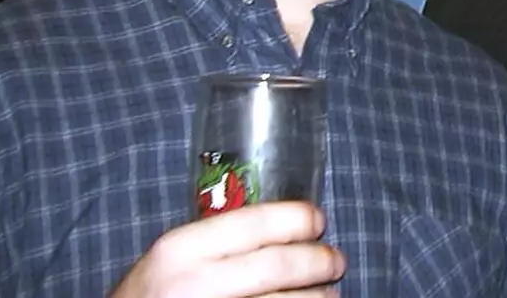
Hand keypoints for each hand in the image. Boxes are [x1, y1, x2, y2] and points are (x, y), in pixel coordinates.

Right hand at [109, 202, 342, 297]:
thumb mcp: (170, 262)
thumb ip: (214, 244)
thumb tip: (281, 229)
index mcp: (180, 250)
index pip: (253, 223)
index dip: (296, 218)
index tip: (319, 219)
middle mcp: (193, 285)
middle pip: (277, 265)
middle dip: (317, 261)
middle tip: (336, 260)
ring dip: (317, 297)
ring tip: (329, 294)